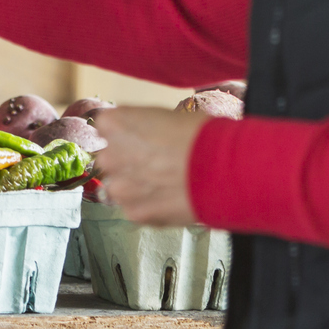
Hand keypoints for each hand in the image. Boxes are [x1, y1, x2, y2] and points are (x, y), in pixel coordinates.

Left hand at [91, 107, 206, 225]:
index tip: (139, 138)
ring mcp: (119, 187)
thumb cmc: (200, 136)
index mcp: (114, 124)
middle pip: (110, 158)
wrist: (221, 169)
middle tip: (156, 162)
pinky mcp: (133, 213)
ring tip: (165, 182)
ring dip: (136, 185)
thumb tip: (137, 132)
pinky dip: (148, 205)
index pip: (106, 127)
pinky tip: (169, 197)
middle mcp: (109, 155)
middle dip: (128, 161)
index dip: (126, 133)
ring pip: (120, 186)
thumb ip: (139, 124)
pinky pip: (135, 208)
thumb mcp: (164, 115)